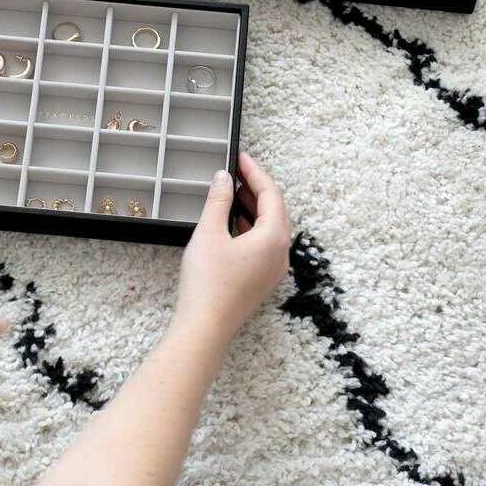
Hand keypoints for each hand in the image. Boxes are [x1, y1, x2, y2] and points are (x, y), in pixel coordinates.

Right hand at [174, 151, 291, 348]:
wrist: (205, 327)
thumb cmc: (207, 281)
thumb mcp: (209, 232)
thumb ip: (218, 201)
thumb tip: (223, 178)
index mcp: (273, 238)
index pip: (271, 195)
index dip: (255, 172)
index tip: (240, 157)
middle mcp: (280, 253)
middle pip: (276, 210)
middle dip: (257, 188)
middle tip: (237, 171)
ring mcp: (273, 269)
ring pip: (272, 228)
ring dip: (254, 207)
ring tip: (232, 191)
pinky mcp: (262, 280)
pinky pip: (265, 243)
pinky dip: (252, 226)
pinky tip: (233, 222)